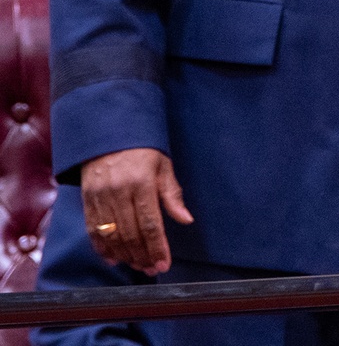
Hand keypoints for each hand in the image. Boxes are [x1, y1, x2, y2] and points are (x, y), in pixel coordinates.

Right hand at [82, 147, 193, 274]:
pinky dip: (103, 248)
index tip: (164, 264)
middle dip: (143, 256)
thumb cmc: (143, 150)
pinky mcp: (87, 200)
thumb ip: (172, 195)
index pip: (150, 223)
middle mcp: (119, 191)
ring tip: (138, 265)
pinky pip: (93, 231)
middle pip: (131, 234)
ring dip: (125, 256)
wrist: (110, 134)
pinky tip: (115, 258)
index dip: (157, 247)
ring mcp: (100, 197)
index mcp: (142, 182)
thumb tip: (186, 219)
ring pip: (112, 236)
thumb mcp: (163, 166)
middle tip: (153, 269)